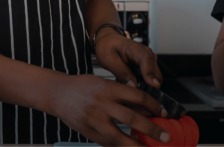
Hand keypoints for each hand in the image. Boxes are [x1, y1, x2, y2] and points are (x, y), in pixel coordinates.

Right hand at [49, 73, 169, 145]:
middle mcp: (102, 104)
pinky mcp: (89, 133)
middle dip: (152, 129)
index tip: (163, 112)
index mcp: (108, 88)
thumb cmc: (82, 86)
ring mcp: (94, 121)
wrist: (57, 94)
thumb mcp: (104, 83)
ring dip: (138, 146)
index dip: (154, 106)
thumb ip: (123, 94)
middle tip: (166, 136)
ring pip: (120, 138)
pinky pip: (108, 144)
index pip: (137, 97)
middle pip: (132, 119)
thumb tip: (146, 109)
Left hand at [95, 29, 162, 87]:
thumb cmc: (108, 47)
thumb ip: (121, 72)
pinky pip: (148, 80)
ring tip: (125, 83)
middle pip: (154, 73)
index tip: (153, 85)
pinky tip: (128, 81)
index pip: (147, 60)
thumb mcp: (109, 59)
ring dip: (141, 85)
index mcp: (136, 48)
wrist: (108, 41)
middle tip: (128, 89)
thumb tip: (134, 87)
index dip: (150, 74)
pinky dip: (140, 84)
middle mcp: (147, 54)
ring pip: (153, 79)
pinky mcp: (148, 67)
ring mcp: (149, 61)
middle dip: (145, 85)